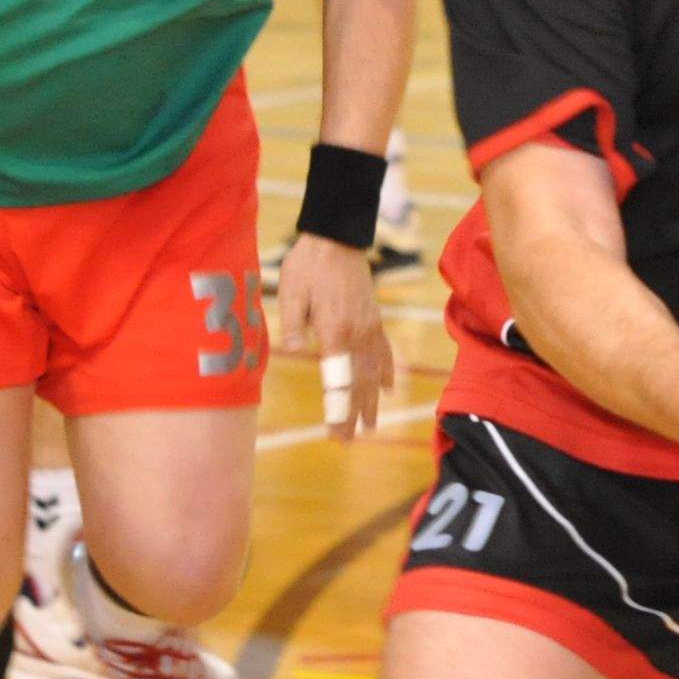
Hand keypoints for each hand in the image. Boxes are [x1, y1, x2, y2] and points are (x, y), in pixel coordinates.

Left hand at [270, 233, 392, 435]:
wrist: (336, 238)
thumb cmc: (307, 265)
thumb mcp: (290, 291)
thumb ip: (292, 324)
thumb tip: (292, 351)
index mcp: (334, 331)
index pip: (339, 380)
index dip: (338, 408)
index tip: (335, 432)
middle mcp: (357, 334)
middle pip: (358, 383)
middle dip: (353, 414)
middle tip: (347, 441)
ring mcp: (369, 327)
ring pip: (373, 372)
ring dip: (371, 400)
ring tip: (370, 425)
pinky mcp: (374, 320)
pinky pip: (384, 351)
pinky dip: (387, 372)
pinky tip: (388, 389)